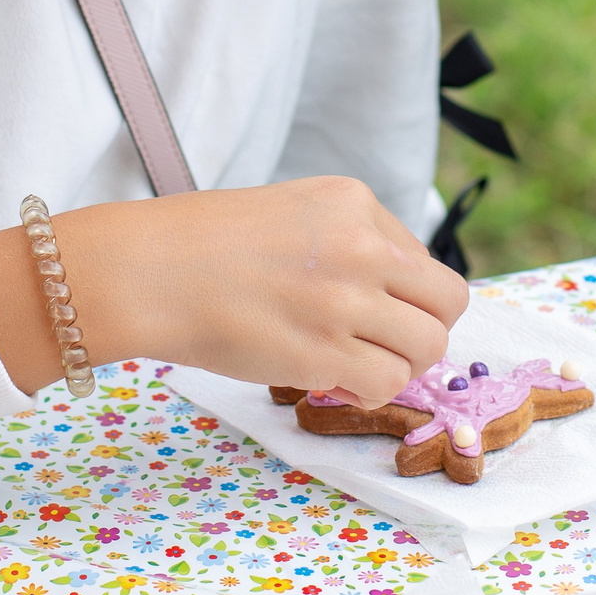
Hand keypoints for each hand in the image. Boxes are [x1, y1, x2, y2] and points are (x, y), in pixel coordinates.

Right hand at [0, 176, 466, 407]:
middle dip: (424, 329)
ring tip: (359, 365)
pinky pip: (387, 383)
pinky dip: (369, 392)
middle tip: (383, 345)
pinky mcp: (324, 351)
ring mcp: (346, 299)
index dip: (404, 295)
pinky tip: (336, 383)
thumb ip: (346, 238)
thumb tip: (393, 290)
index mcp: (354, 203)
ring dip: (401, 365)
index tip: (370, 310)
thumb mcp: (290, 209)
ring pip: (428, 345)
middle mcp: (362, 245)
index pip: (422, 257)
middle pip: (446, 301)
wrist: (149, 271)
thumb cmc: (204, 244)